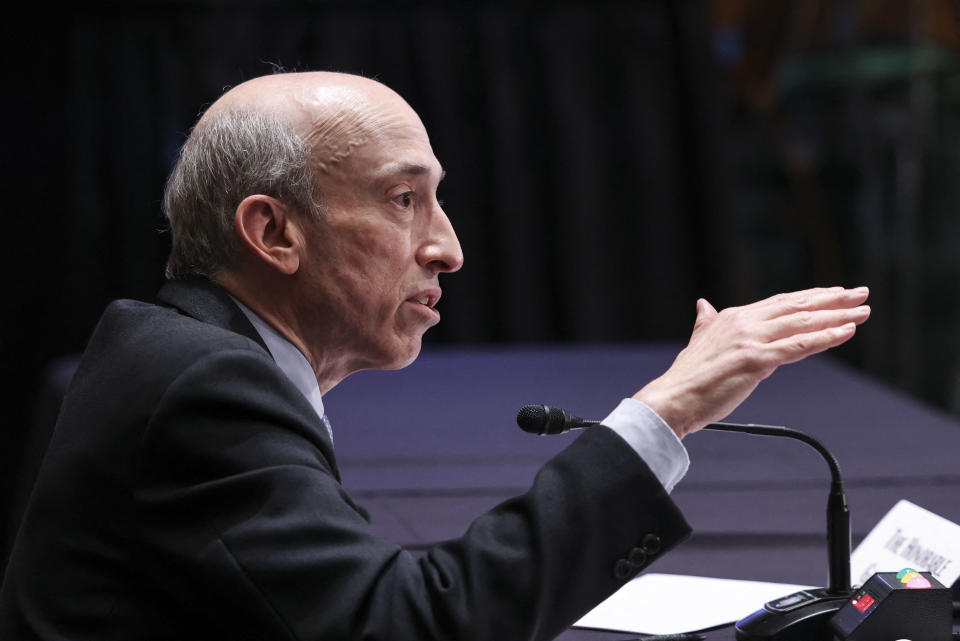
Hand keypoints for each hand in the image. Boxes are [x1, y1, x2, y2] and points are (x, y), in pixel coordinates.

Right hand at [633, 286, 869, 438]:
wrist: (673, 399)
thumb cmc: (687, 378)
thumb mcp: (698, 341)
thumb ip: (705, 322)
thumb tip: (702, 304)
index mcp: (732, 317)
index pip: (780, 302)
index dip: (809, 297)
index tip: (833, 293)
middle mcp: (744, 322)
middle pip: (797, 306)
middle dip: (832, 299)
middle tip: (860, 293)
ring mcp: (752, 339)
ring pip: (803, 323)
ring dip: (837, 316)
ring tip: (862, 312)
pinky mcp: (757, 360)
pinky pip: (800, 345)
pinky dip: (826, 337)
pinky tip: (846, 332)